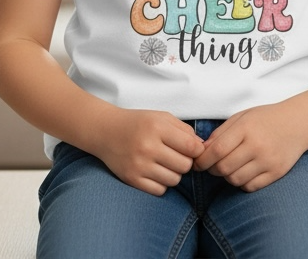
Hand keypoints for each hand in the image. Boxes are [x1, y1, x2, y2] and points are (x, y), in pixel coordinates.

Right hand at [87, 109, 204, 195]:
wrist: (105, 131)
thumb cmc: (138, 124)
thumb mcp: (161, 117)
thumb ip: (184, 130)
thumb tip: (202, 148)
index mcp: (157, 127)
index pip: (191, 146)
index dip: (196, 150)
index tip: (191, 149)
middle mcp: (147, 146)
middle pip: (185, 165)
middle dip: (185, 162)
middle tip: (176, 156)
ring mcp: (139, 164)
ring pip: (174, 180)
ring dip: (174, 173)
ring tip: (164, 164)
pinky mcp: (131, 179)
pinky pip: (160, 190)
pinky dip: (161, 184)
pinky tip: (155, 173)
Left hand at [194, 105, 307, 191]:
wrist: (298, 123)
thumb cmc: (266, 118)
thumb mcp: (242, 117)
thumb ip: (221, 133)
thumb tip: (202, 151)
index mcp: (246, 128)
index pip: (217, 150)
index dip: (202, 160)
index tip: (197, 163)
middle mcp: (257, 145)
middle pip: (224, 168)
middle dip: (212, 169)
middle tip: (212, 166)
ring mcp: (268, 161)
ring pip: (235, 179)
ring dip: (227, 176)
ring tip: (229, 167)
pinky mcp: (276, 173)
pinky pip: (250, 186)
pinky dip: (242, 183)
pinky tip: (243, 172)